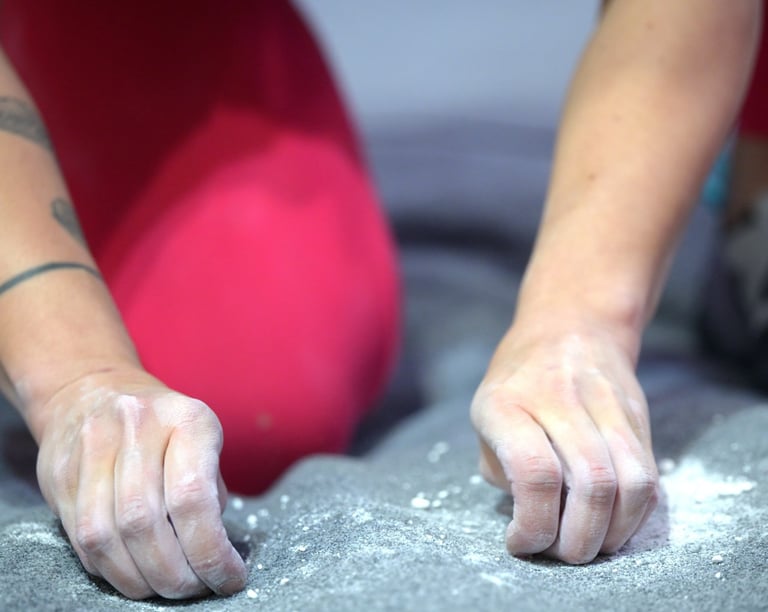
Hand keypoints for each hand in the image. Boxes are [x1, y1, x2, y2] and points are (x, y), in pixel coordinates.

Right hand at [34, 369, 246, 598]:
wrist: (95, 389)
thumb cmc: (164, 425)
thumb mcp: (202, 440)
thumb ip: (210, 491)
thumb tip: (218, 554)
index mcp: (187, 418)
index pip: (193, 498)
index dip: (211, 552)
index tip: (229, 578)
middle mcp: (137, 428)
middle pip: (145, 524)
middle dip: (176, 575)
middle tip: (197, 590)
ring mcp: (92, 449)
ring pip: (107, 538)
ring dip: (142, 580)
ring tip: (167, 588)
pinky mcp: (60, 474)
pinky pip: (82, 539)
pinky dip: (112, 569)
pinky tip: (135, 572)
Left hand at [470, 324, 657, 563]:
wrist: (569, 326)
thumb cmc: (516, 383)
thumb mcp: (485, 417)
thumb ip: (502, 469)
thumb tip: (533, 520)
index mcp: (505, 403)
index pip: (533, 472)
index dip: (533, 524)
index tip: (521, 542)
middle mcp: (557, 398)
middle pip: (591, 483)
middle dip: (578, 539)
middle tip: (561, 552)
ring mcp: (603, 403)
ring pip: (631, 483)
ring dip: (612, 533)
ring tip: (588, 543)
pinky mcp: (637, 415)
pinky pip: (649, 476)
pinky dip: (634, 515)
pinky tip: (611, 523)